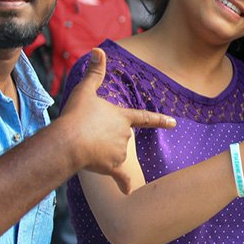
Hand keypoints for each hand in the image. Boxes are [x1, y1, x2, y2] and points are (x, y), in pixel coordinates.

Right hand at [60, 48, 175, 192]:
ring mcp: (120, 152)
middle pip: (120, 138)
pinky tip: (130, 193)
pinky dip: (125, 185)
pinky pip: (121, 177)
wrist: (69, 141)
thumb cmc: (76, 115)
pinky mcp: (112, 166)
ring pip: (113, 155)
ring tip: (83, 147)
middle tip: (85, 134)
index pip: (145, 118)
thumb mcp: (85, 90)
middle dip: (104, 138)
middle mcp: (125, 135)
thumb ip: (94, 72)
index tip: (174, 123)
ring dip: (101, 153)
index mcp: (122, 117)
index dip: (160, 120)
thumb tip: (98, 50)